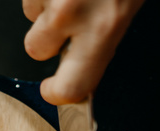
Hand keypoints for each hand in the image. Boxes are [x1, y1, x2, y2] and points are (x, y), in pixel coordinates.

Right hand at [23, 0, 145, 103]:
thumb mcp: (129, 6)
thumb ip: (103, 38)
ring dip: (46, 7)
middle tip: (68, 22)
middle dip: (46, 39)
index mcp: (104, 27)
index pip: (69, 86)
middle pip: (36, 49)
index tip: (52, 90)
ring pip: (31, 15)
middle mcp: (71, 11)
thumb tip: (83, 60)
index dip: (56, 93)